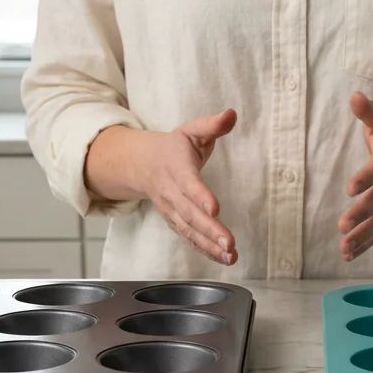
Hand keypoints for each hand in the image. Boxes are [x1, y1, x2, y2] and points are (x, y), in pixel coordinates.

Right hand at [135, 109, 238, 265]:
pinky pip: (188, 238)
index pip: (188, 183)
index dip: (200, 196)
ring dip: (209, 245)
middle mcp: (171, 192)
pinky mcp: (174, 221)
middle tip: (229, 243)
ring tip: (230, 255)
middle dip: (209, 229)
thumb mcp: (191, 130)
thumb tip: (231, 114)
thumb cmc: (173, 147)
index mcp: (176, 167)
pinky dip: (204, 250)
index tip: (215, 208)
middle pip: (189, 213)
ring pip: (188, 230)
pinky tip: (222, 258)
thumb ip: (212, 125)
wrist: (141, 164)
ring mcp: (171, 209)